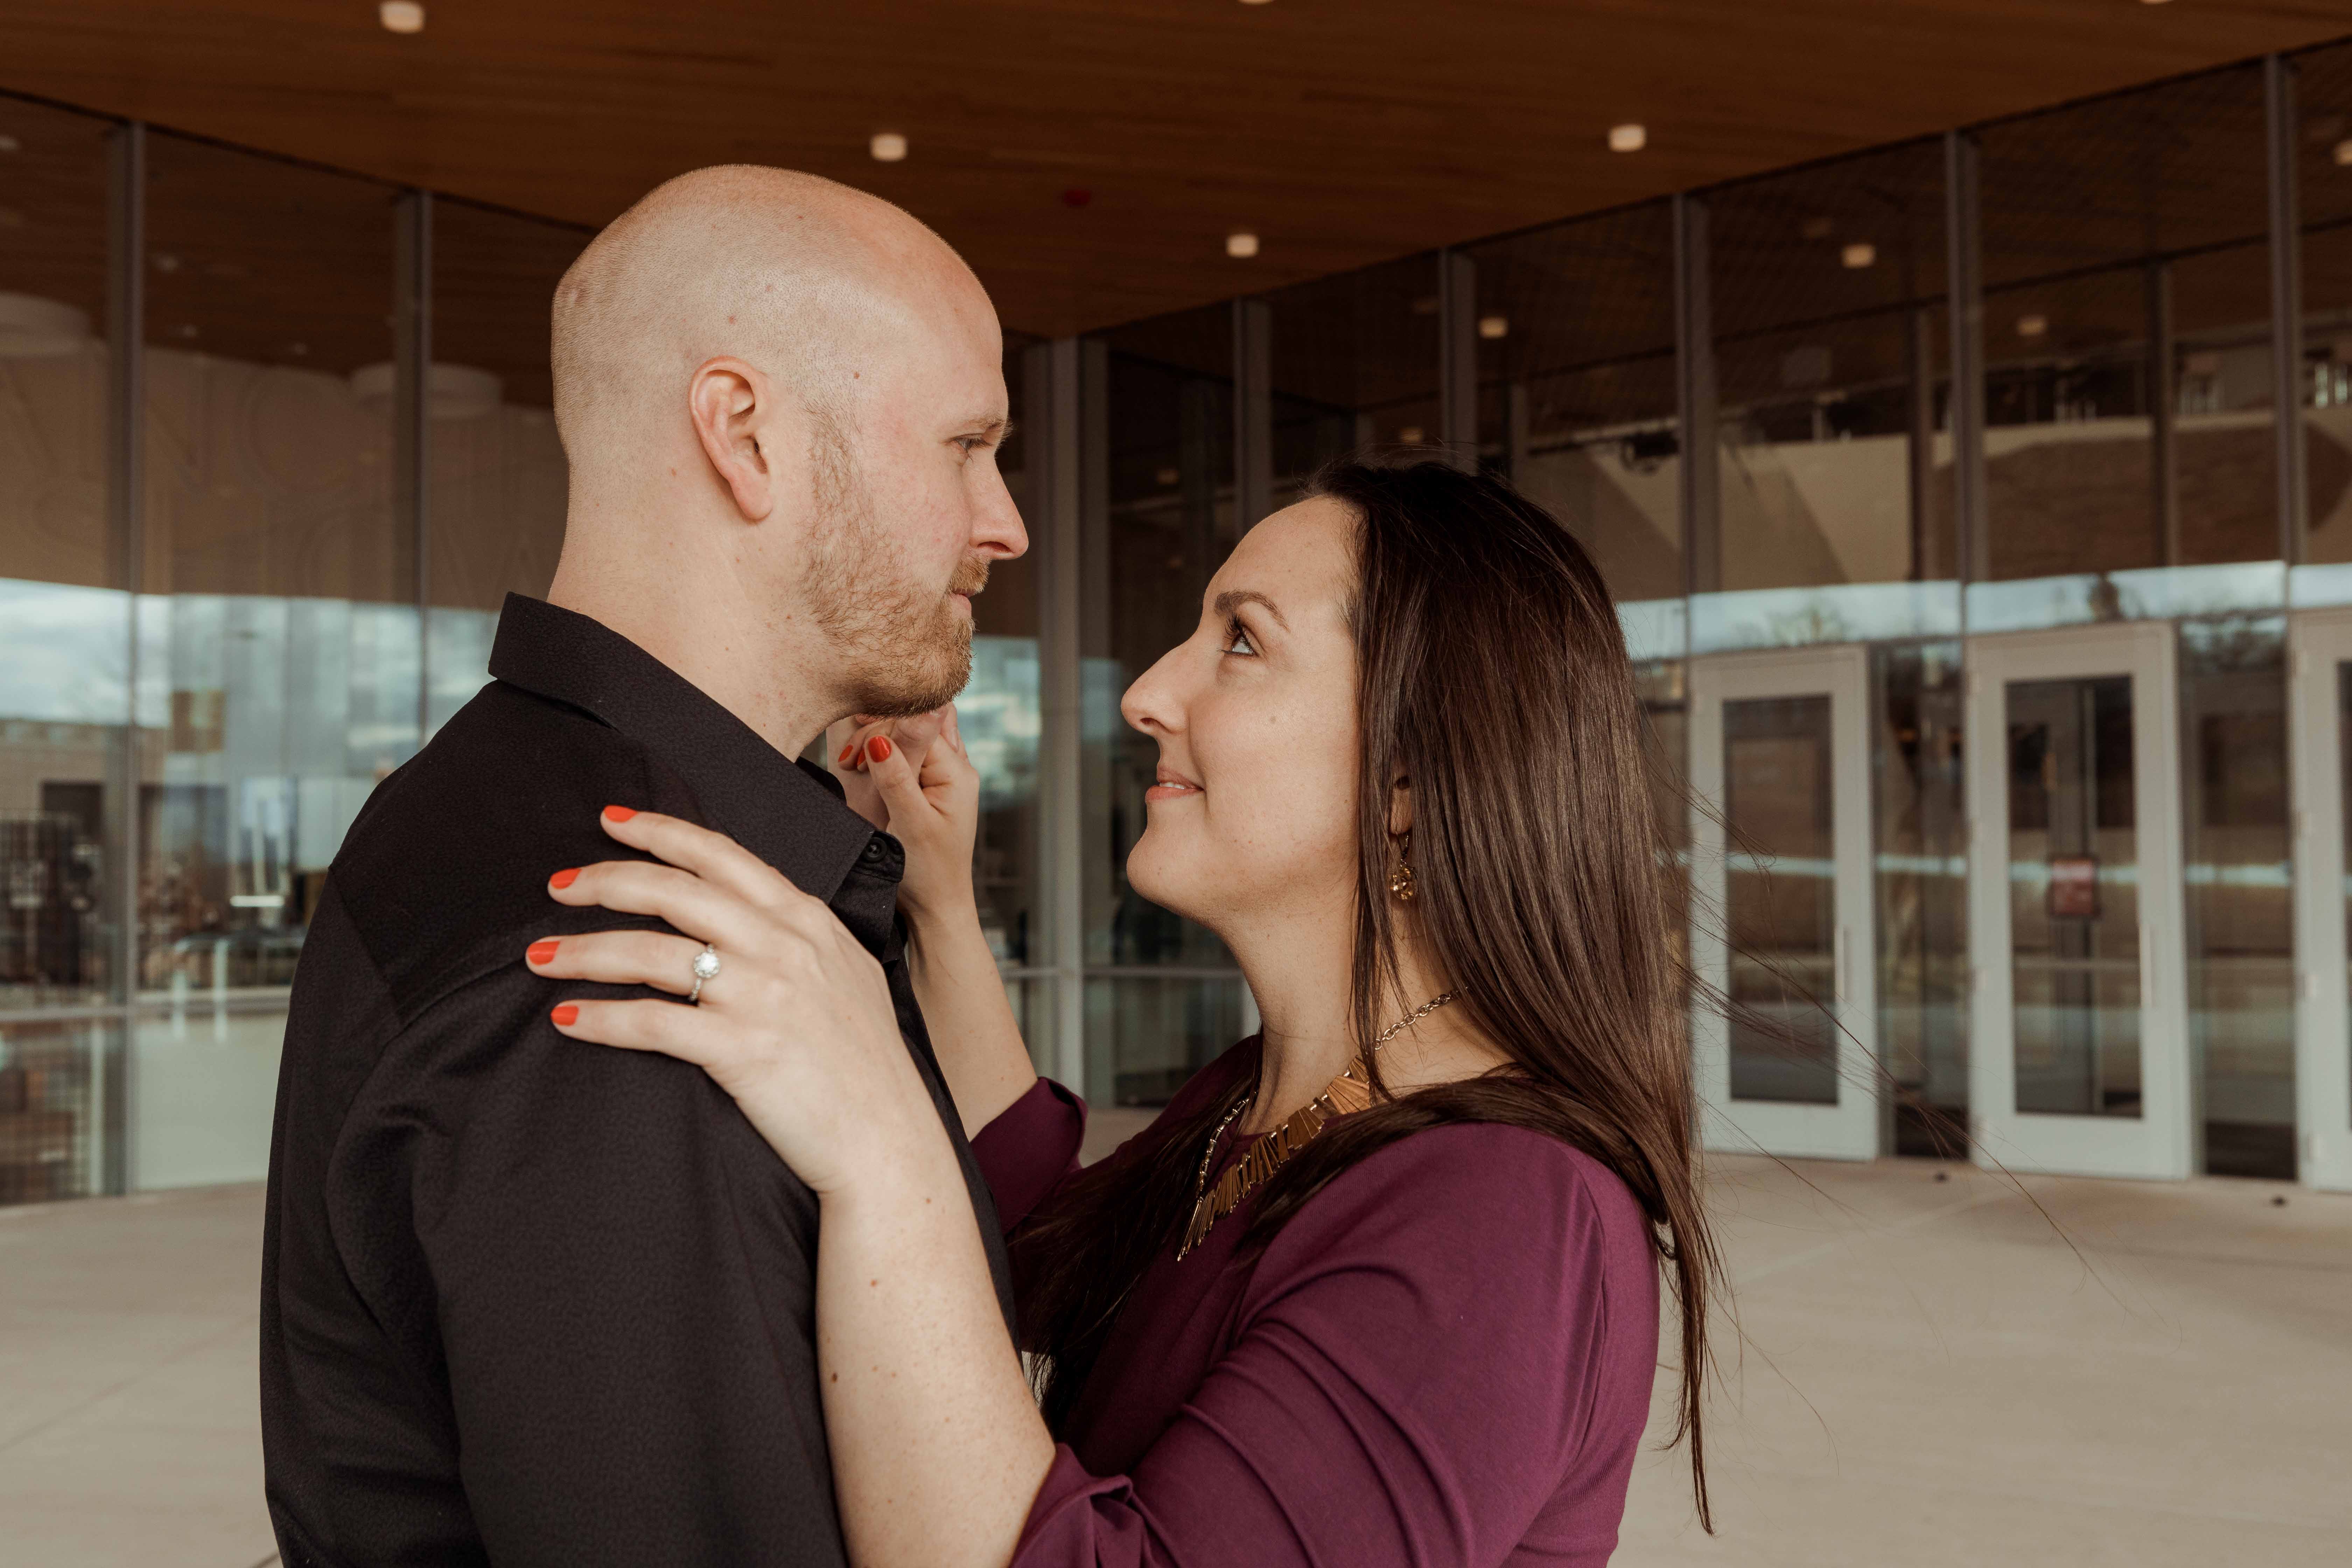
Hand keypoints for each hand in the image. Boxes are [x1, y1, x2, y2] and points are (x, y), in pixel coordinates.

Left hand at [534, 807, 946, 1196]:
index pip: (720, 855)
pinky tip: (568, 1018)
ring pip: (650, 951)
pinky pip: (652, 1023)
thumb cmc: (867, 1064)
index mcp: (806, 919)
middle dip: (605, 879)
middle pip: (673, 890)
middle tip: (558, 884)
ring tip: (538, 955)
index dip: (659, 831)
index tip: (611, 821)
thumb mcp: (847, 974)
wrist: (889, 1138)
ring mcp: (762, 994)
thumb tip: (755, 915)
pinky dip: (602, 1019)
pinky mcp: (742, 1048)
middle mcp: (783, 945)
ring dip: (583, 950)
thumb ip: (800, 937)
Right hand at [843, 705, 982, 928]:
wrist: (935, 907)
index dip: (882, 732)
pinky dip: (887, 751)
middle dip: (880, 730)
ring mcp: (943, 775)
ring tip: (856, 763)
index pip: (918, 723)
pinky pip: (911, 751)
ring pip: (914, 732)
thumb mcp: (910, 824)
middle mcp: (955, 767)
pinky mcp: (929, 786)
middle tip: (851, 760)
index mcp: (957, 772)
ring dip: (881, 739)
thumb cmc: (928, 873)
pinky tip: (868, 764)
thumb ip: (897, 777)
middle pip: (919, 719)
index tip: (854, 759)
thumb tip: (881, 736)